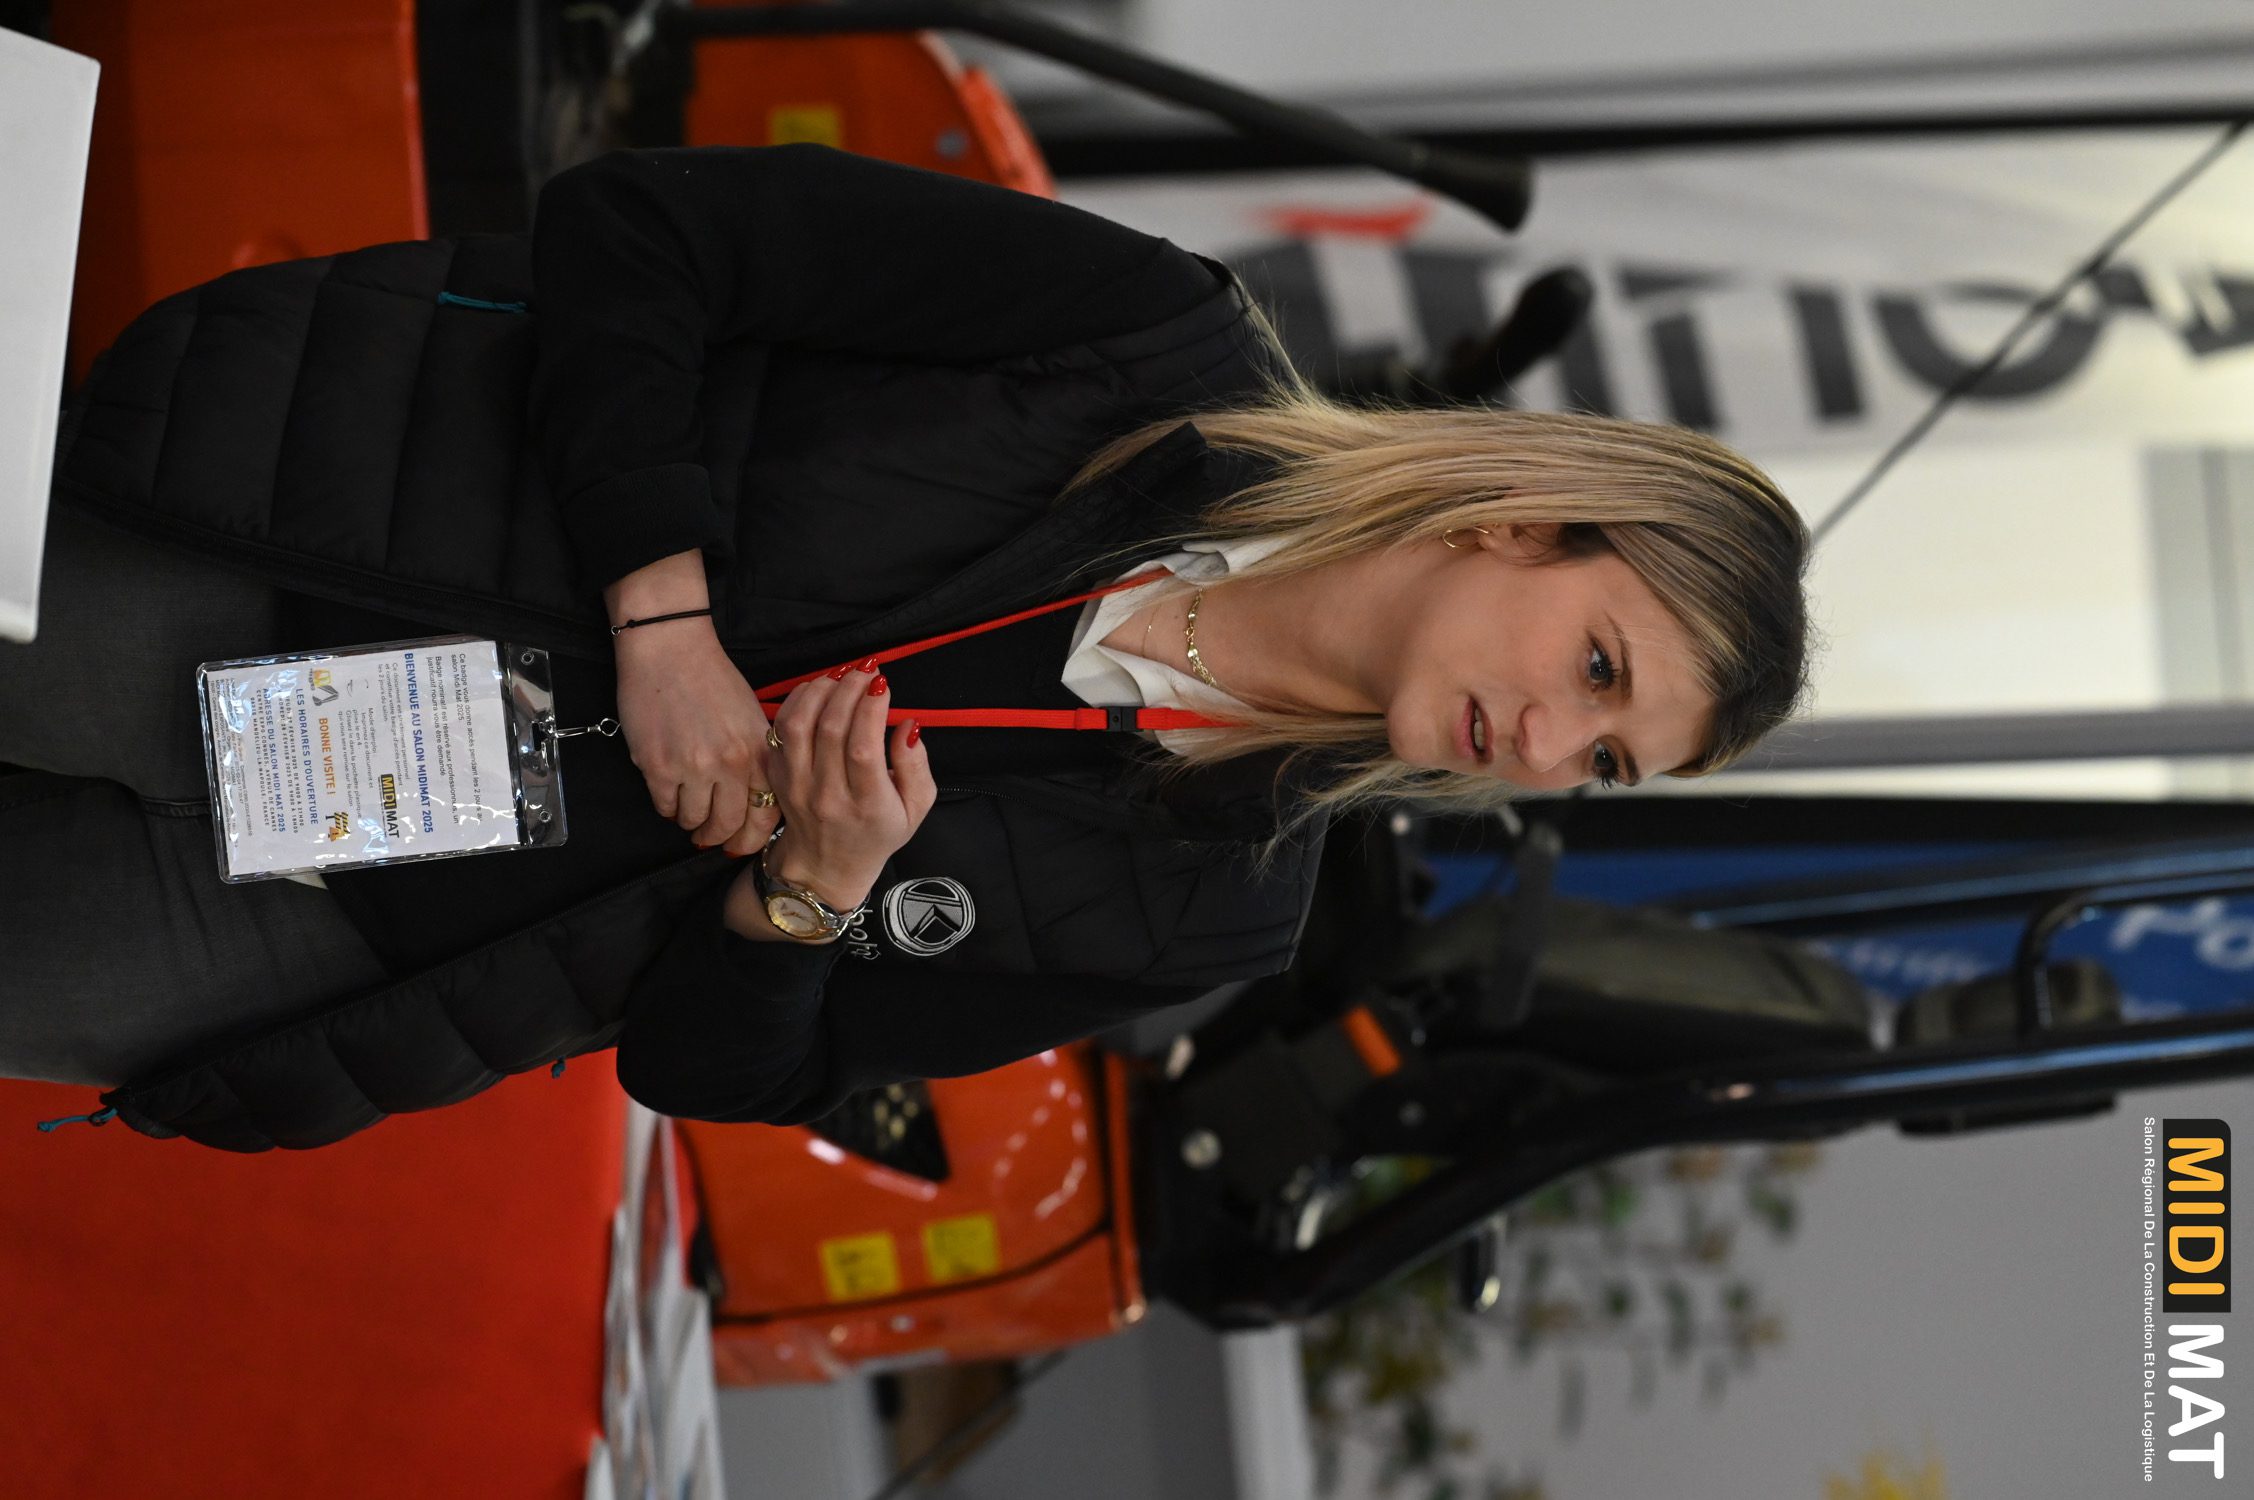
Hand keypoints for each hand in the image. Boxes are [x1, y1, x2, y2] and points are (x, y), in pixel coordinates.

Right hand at [613, 624, 779, 854]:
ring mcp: (694, 768)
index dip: (752, 838)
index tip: (741, 844)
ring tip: (686, 809)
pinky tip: (668, 791)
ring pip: (693, 820)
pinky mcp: (658, 766)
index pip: (765, 816)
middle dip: (717, 837)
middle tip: (708, 835)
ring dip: (689, 820)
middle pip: (727, 825)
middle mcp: (731, 764)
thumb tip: (753, 799)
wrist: (669, 650)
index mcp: (758, 752)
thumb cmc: (711, 678)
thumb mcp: (750, 717)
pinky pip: (664, 806)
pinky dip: (666, 805)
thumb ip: (757, 757)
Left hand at [728, 660, 934, 917]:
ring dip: (820, 691)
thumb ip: (916, 766)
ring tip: (840, 675)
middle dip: (849, 689)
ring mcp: (797, 786)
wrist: (826, 866)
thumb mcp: (916, 809)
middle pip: (830, 730)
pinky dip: (797, 701)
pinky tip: (817, 689)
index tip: (882, 684)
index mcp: (867, 805)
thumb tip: (908, 725)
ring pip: (798, 725)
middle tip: (865, 670)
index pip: (863, 748)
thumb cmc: (877, 833)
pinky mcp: (778, 777)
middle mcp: (827, 796)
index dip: (871, 708)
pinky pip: (780, 730)